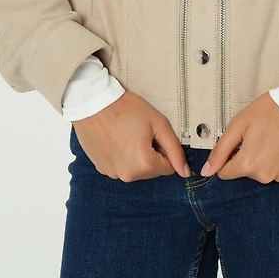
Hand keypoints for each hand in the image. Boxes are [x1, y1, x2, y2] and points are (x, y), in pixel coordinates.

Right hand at [72, 91, 191, 180]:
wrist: (92, 102)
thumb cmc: (125, 108)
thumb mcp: (157, 123)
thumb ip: (175, 149)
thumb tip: (185, 172)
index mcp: (144, 165)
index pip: (168, 168)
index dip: (165, 149)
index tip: (154, 134)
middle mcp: (128, 175)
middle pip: (151, 170)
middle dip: (151, 153)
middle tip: (140, 131)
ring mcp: (112, 173)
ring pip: (136, 169)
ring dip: (136, 155)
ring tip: (126, 133)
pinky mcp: (102, 168)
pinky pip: (120, 166)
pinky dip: (121, 156)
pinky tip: (115, 138)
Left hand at [199, 92, 278, 181]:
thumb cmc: (271, 111)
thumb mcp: (239, 124)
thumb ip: (220, 149)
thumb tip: (207, 171)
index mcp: (248, 164)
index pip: (225, 173)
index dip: (228, 157)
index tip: (238, 142)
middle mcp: (265, 177)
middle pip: (245, 171)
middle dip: (247, 156)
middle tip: (258, 135)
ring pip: (263, 172)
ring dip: (264, 159)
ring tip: (274, 138)